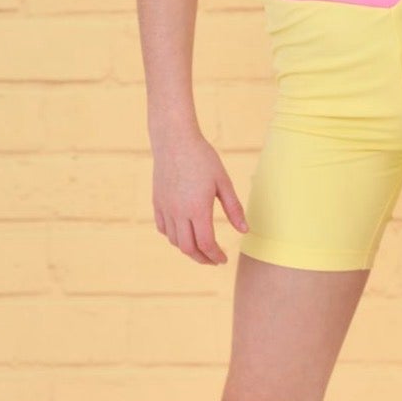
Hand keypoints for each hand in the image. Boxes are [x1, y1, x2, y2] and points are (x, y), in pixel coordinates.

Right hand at [152, 130, 246, 265]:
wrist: (174, 140)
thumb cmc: (203, 158)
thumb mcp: (223, 182)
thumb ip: (234, 208)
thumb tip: (244, 231)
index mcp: (197, 209)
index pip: (206, 244)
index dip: (216, 255)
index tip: (224, 259)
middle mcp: (179, 212)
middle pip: (188, 248)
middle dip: (202, 258)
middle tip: (213, 260)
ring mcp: (165, 208)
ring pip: (174, 241)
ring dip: (188, 249)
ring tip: (201, 248)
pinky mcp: (157, 202)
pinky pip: (163, 228)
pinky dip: (173, 237)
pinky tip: (182, 233)